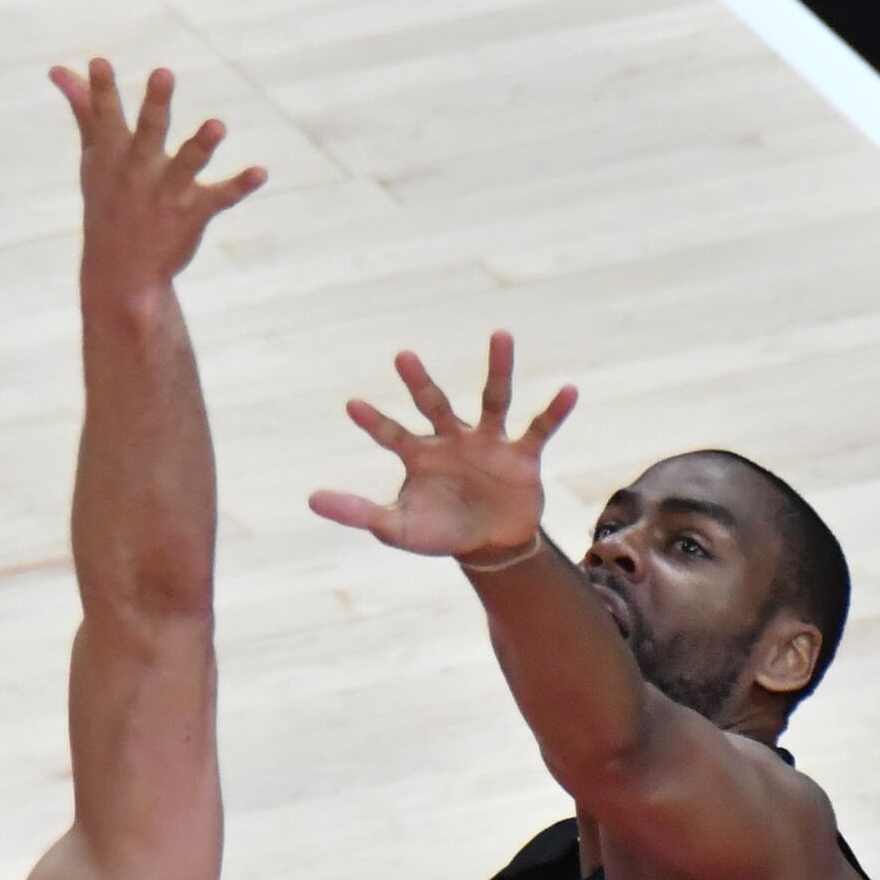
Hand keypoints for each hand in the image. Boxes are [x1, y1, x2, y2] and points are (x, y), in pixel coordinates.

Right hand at [52, 59, 265, 298]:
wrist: (120, 271)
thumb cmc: (108, 200)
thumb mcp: (95, 156)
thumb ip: (85, 110)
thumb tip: (57, 68)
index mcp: (114, 154)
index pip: (106, 116)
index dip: (102, 90)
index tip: (99, 62)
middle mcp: (139, 172)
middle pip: (148, 132)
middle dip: (155, 105)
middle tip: (163, 73)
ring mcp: (167, 193)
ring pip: (186, 165)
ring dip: (201, 145)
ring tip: (217, 125)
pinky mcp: (194, 212)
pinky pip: (221, 197)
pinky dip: (240, 185)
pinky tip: (261, 172)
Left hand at [307, 332, 577, 566]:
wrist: (490, 544)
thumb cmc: (439, 530)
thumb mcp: (397, 527)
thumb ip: (358, 512)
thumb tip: (311, 498)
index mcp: (420, 455)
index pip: (392, 434)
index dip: (374, 422)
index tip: (352, 405)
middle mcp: (452, 439)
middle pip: (434, 403)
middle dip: (418, 382)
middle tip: (401, 355)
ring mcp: (488, 442)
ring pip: (491, 399)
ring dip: (497, 369)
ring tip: (501, 334)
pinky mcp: (522, 454)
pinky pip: (539, 427)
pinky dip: (554, 411)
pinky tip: (568, 390)